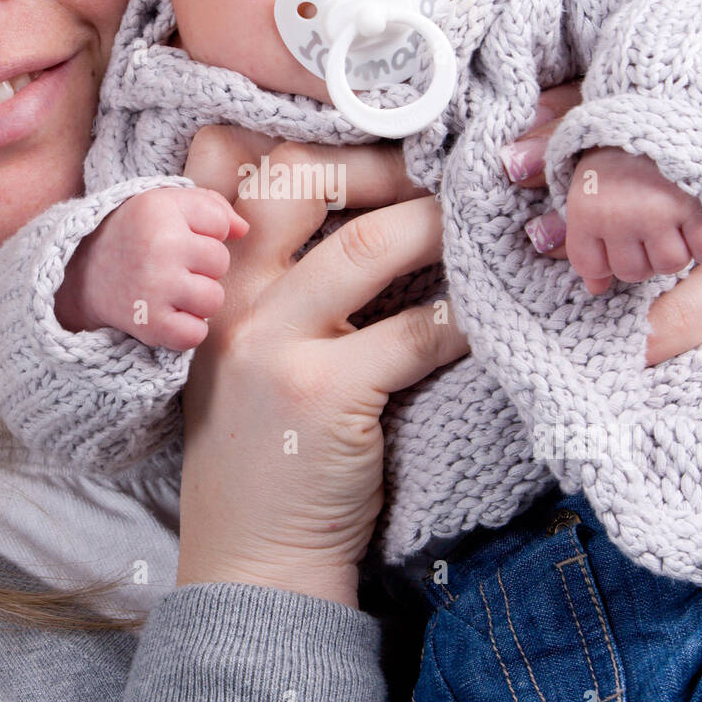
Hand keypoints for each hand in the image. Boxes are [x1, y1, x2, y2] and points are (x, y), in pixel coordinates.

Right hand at [54, 185, 247, 349]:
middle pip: (221, 263)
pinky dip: (186, 330)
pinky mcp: (149, 324)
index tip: (179, 236)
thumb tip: (243, 230)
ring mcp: (154, 287)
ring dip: (197, 300)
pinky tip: (168, 315)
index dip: (205, 233)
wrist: (81, 274)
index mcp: (160, 209)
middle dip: (202, 267)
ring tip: (171, 291)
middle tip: (170, 267)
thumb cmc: (136, 235)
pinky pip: (196, 334)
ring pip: (213, 300)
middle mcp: (158, 246)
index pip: (220, 224)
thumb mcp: (165, 204)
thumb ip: (211, 206)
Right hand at [175, 127, 465, 606]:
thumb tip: (381, 213)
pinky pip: (414, 332)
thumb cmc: (266, 453)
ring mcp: (269, 345)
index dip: (319, 143)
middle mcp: (229, 300)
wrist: (252, 557)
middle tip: (441, 171)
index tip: (383, 144)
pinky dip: (463, 317)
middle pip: (299, 180)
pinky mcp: (321, 393)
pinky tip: (489, 314)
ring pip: (368, 245)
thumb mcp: (247, 355)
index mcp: (213, 284)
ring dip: (440, 225)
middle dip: (382, 162)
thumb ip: (282, 287)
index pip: (240, 168)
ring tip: (484, 226)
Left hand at [562, 146, 701, 293]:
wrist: (677, 104)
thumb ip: (585, 237)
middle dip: (640, 253)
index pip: (590, 265)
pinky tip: (700, 219)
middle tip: (648, 220)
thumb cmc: (627, 147)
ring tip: (674, 217)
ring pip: (669, 265)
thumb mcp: (589, 180)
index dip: (604, 257)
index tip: (615, 233)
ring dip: (676, 247)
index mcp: (586, 208)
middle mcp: (620, 216)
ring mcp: (661, 214)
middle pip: (631, 271)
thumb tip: (595, 289)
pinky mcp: (700, 209)